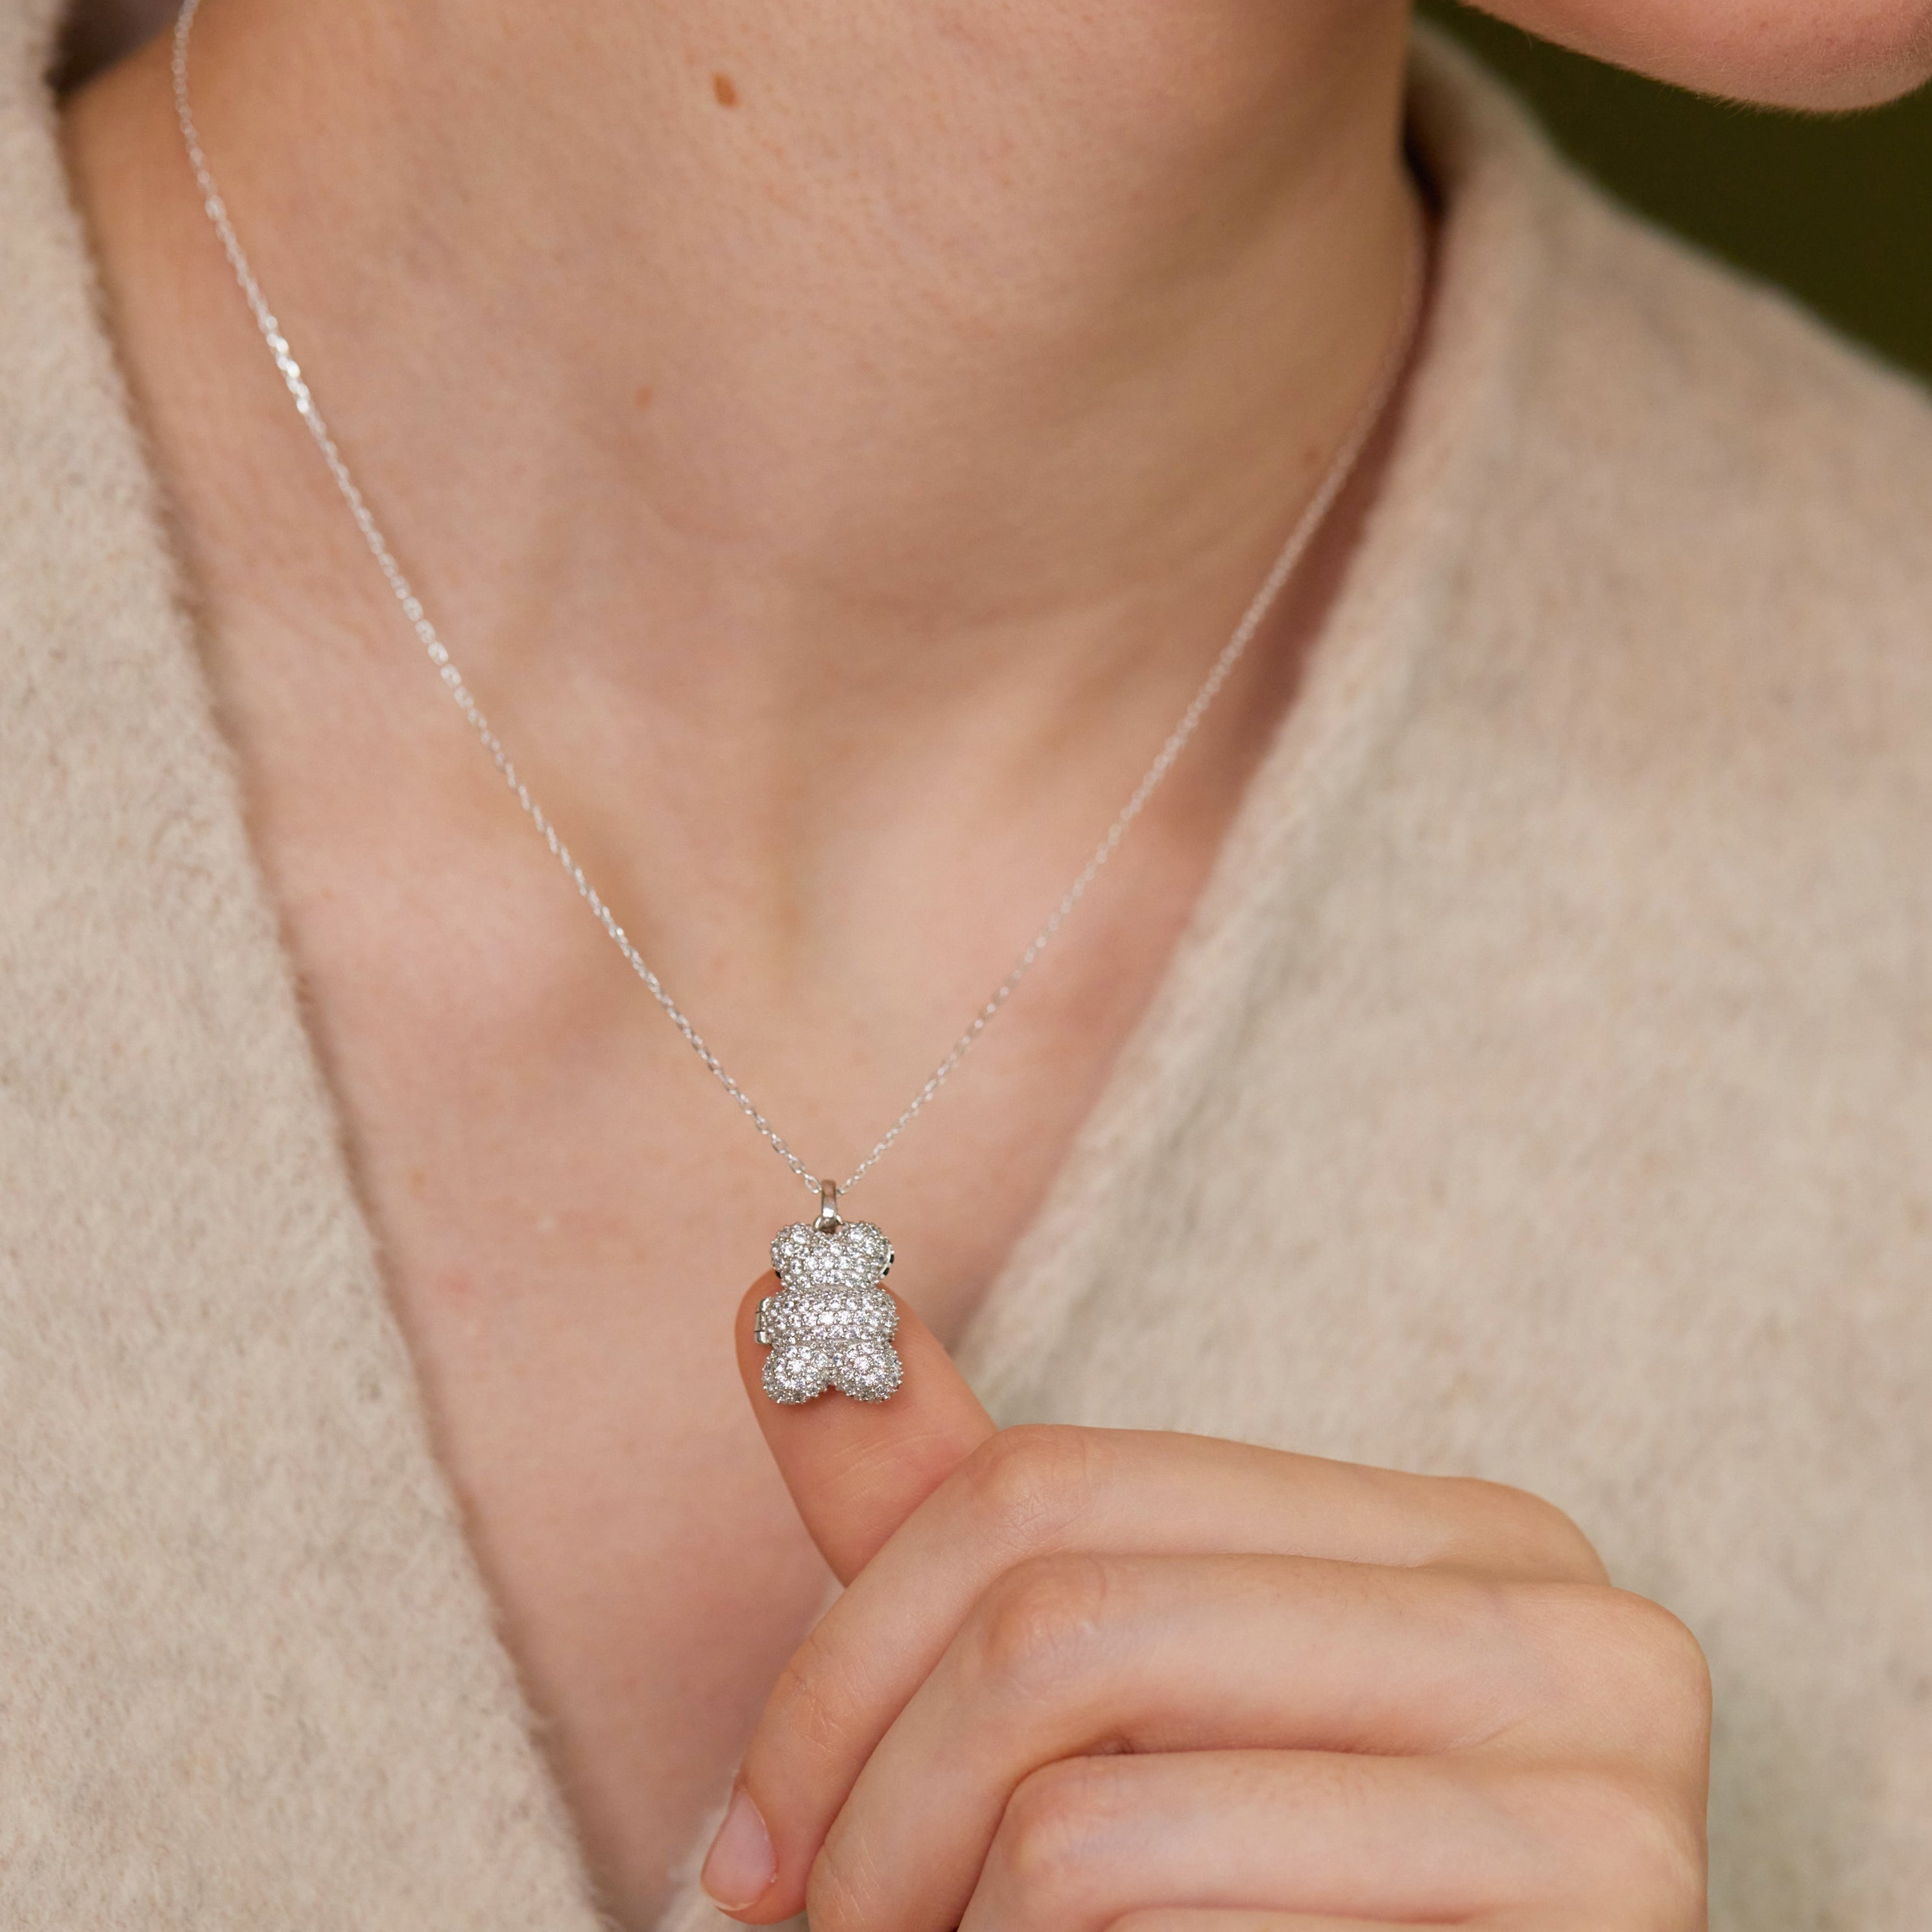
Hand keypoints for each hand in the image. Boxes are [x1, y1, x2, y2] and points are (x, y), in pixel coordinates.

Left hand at [702, 1280, 1710, 1929]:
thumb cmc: (1250, 1913)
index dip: (850, 1653)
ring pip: (1093, 1821)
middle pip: (1062, 1629)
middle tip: (820, 1925)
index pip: (1055, 1488)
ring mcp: (1599, 1806)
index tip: (760, 1824)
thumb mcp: (1117, 1702)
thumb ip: (957, 1520)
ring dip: (956, 1929)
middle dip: (877, 1810)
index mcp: (1455, 1535)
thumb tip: (774, 1296)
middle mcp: (1561, 1631)